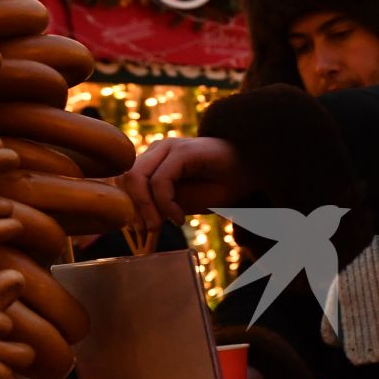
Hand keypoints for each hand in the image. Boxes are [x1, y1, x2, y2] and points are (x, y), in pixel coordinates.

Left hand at [122, 136, 251, 228]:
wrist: (255, 169)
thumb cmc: (221, 185)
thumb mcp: (185, 200)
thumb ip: (160, 204)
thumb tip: (133, 219)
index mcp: (155, 159)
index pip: (124, 180)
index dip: (127, 206)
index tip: (139, 230)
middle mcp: (157, 149)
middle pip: (125, 178)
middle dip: (133, 209)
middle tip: (149, 231)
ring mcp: (168, 147)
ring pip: (136, 177)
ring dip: (145, 208)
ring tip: (160, 226)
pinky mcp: (182, 151)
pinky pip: (160, 180)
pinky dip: (164, 204)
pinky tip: (178, 218)